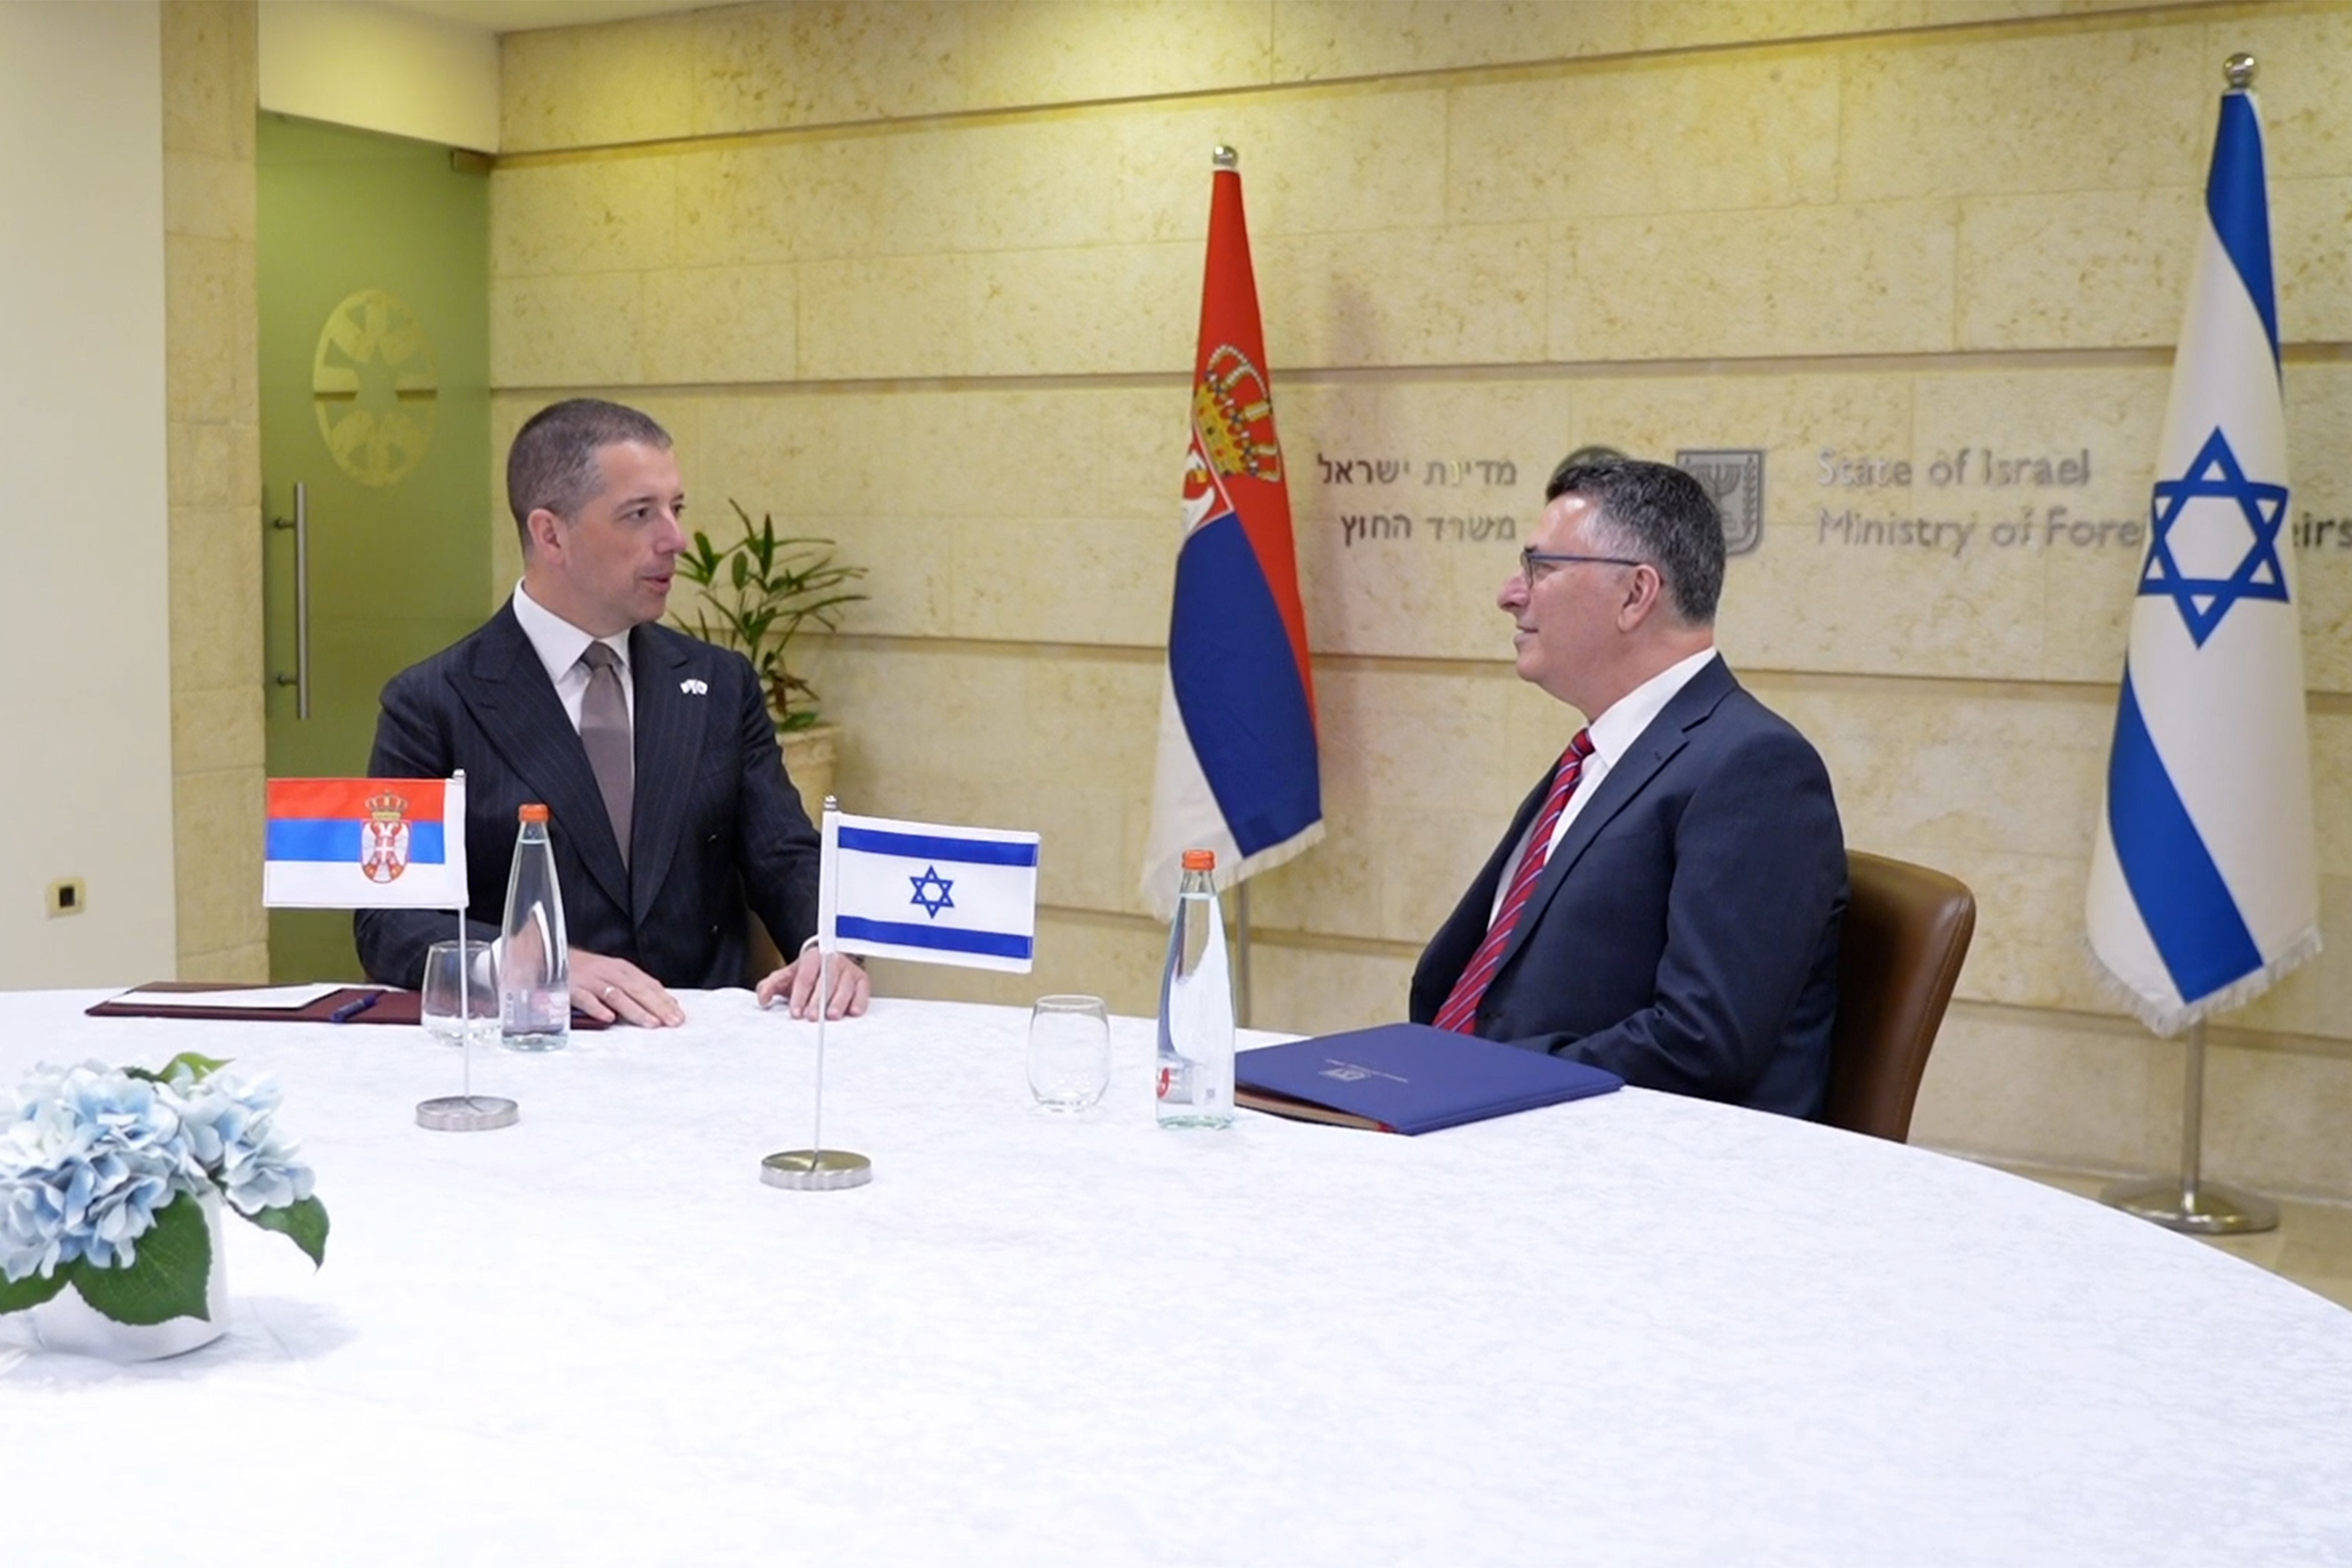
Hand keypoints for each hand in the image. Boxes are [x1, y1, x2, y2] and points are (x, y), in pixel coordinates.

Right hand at [571, 950, 685, 1027]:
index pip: (648, 984)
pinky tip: (609, 1019)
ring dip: (635, 1010)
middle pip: (637, 989)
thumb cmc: (586, 971)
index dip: (664, 999)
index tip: (678, 1015)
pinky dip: (597, 1008)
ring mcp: (590, 980)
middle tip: (671, 1021)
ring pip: (617, 995)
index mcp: (621, 969)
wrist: (549, 956)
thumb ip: (636, 988)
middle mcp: (608, 972)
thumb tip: (666, 1002)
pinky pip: (586, 998)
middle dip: (657, 1006)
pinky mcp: (571, 988)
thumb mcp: (613, 974)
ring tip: (650, 1023)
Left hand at [755, 950, 869, 1019]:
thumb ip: (770, 986)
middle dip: (818, 1000)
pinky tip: (853, 1011)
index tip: (796, 1011)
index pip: (805, 976)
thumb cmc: (807, 974)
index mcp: (813, 957)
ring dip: (839, 1002)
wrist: (827, 965)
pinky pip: (863, 990)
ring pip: (845, 986)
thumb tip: (763, 999)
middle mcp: (833, 961)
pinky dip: (859, 1001)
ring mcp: (849, 970)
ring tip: (832, 1015)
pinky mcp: (862, 980)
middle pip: (826, 981)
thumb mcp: (786, 977)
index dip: (800, 995)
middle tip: (812, 1016)